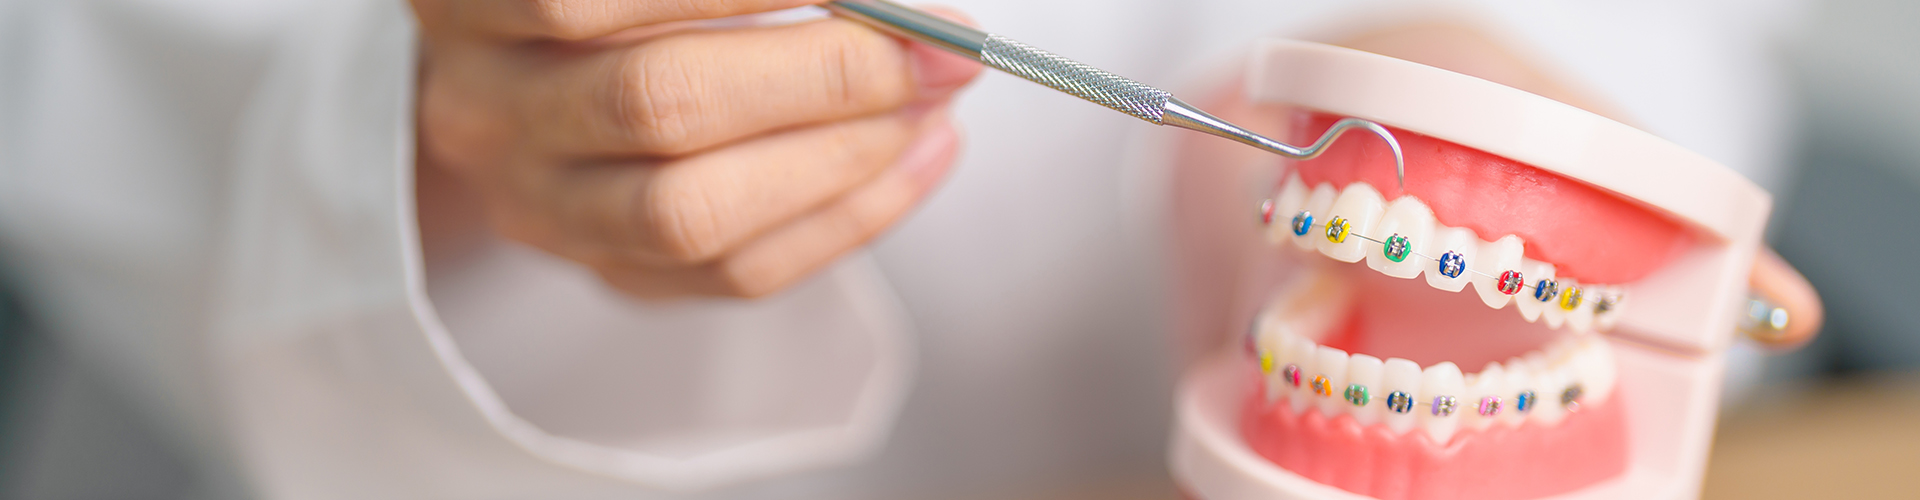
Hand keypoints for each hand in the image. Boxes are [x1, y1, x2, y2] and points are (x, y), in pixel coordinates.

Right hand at [410, 0, 980, 297]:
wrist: (526, 68)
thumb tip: (894, 2)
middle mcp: (482, 106)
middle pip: (655, 101)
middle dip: (824, 72)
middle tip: (937, 48)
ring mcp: (534, 205)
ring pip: (689, 212)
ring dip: (841, 156)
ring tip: (932, 104)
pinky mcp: (602, 272)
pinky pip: (731, 275)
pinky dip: (846, 218)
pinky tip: (917, 158)